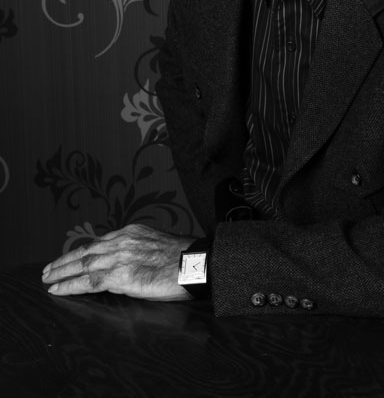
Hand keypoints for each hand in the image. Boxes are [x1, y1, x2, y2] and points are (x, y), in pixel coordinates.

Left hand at [42, 224, 195, 300]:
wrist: (196, 263)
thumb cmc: (185, 258)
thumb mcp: (158, 245)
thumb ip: (141, 250)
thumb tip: (134, 262)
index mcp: (132, 232)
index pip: (100, 242)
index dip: (82, 251)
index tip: (70, 257)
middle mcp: (123, 241)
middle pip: (87, 250)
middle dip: (65, 260)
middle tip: (48, 268)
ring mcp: (121, 257)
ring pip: (83, 264)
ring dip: (62, 272)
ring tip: (47, 279)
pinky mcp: (121, 275)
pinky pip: (89, 281)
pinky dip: (70, 285)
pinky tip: (58, 290)